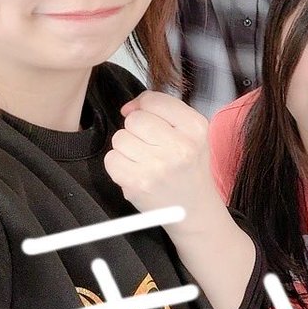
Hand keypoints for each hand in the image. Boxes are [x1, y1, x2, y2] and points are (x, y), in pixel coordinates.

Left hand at [104, 90, 215, 239]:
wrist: (194, 208)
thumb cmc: (189, 168)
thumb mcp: (191, 132)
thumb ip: (163, 110)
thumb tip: (128, 108)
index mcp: (196, 128)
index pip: (154, 100)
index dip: (144, 105)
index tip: (147, 117)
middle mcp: (180, 147)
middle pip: (135, 119)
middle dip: (136, 129)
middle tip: (149, 144)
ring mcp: (158, 167)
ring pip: (120, 137)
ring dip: (127, 146)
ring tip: (144, 159)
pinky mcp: (139, 183)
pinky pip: (111, 159)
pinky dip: (118, 164)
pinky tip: (135, 170)